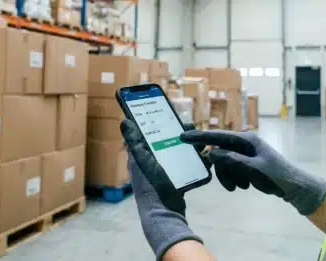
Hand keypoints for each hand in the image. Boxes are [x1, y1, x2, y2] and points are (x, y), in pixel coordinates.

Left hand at [121, 120, 205, 259]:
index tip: (168, 112)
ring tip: (198, 142)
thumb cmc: (151, 187)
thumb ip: (135, 141)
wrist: (164, 214)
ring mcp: (162, 169)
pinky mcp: (173, 178)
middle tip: (190, 128)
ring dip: (187, 144)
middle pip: (164, 138)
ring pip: (176, 149)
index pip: (145, 131)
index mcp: (139, 155)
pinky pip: (183, 162)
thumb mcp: (143, 161)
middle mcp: (149, 161)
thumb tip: (124, 120)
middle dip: (177, 131)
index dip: (155, 119)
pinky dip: (191, 157)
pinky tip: (201, 156)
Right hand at [180, 130, 325, 215]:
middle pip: (220, 152)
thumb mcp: (254, 169)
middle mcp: (244, 144)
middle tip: (228, 185)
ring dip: (228, 177)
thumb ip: (233, 160)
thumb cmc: (277, 176)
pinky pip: (231, 169)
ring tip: (240, 187)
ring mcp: (245, 154)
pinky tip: (244, 186)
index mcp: (247, 140)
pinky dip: (233, 178)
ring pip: (224, 163)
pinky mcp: (246, 164)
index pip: (218, 136)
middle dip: (222, 170)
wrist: (293, 187)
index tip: (183, 137)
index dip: (200, 137)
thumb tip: (212, 152)